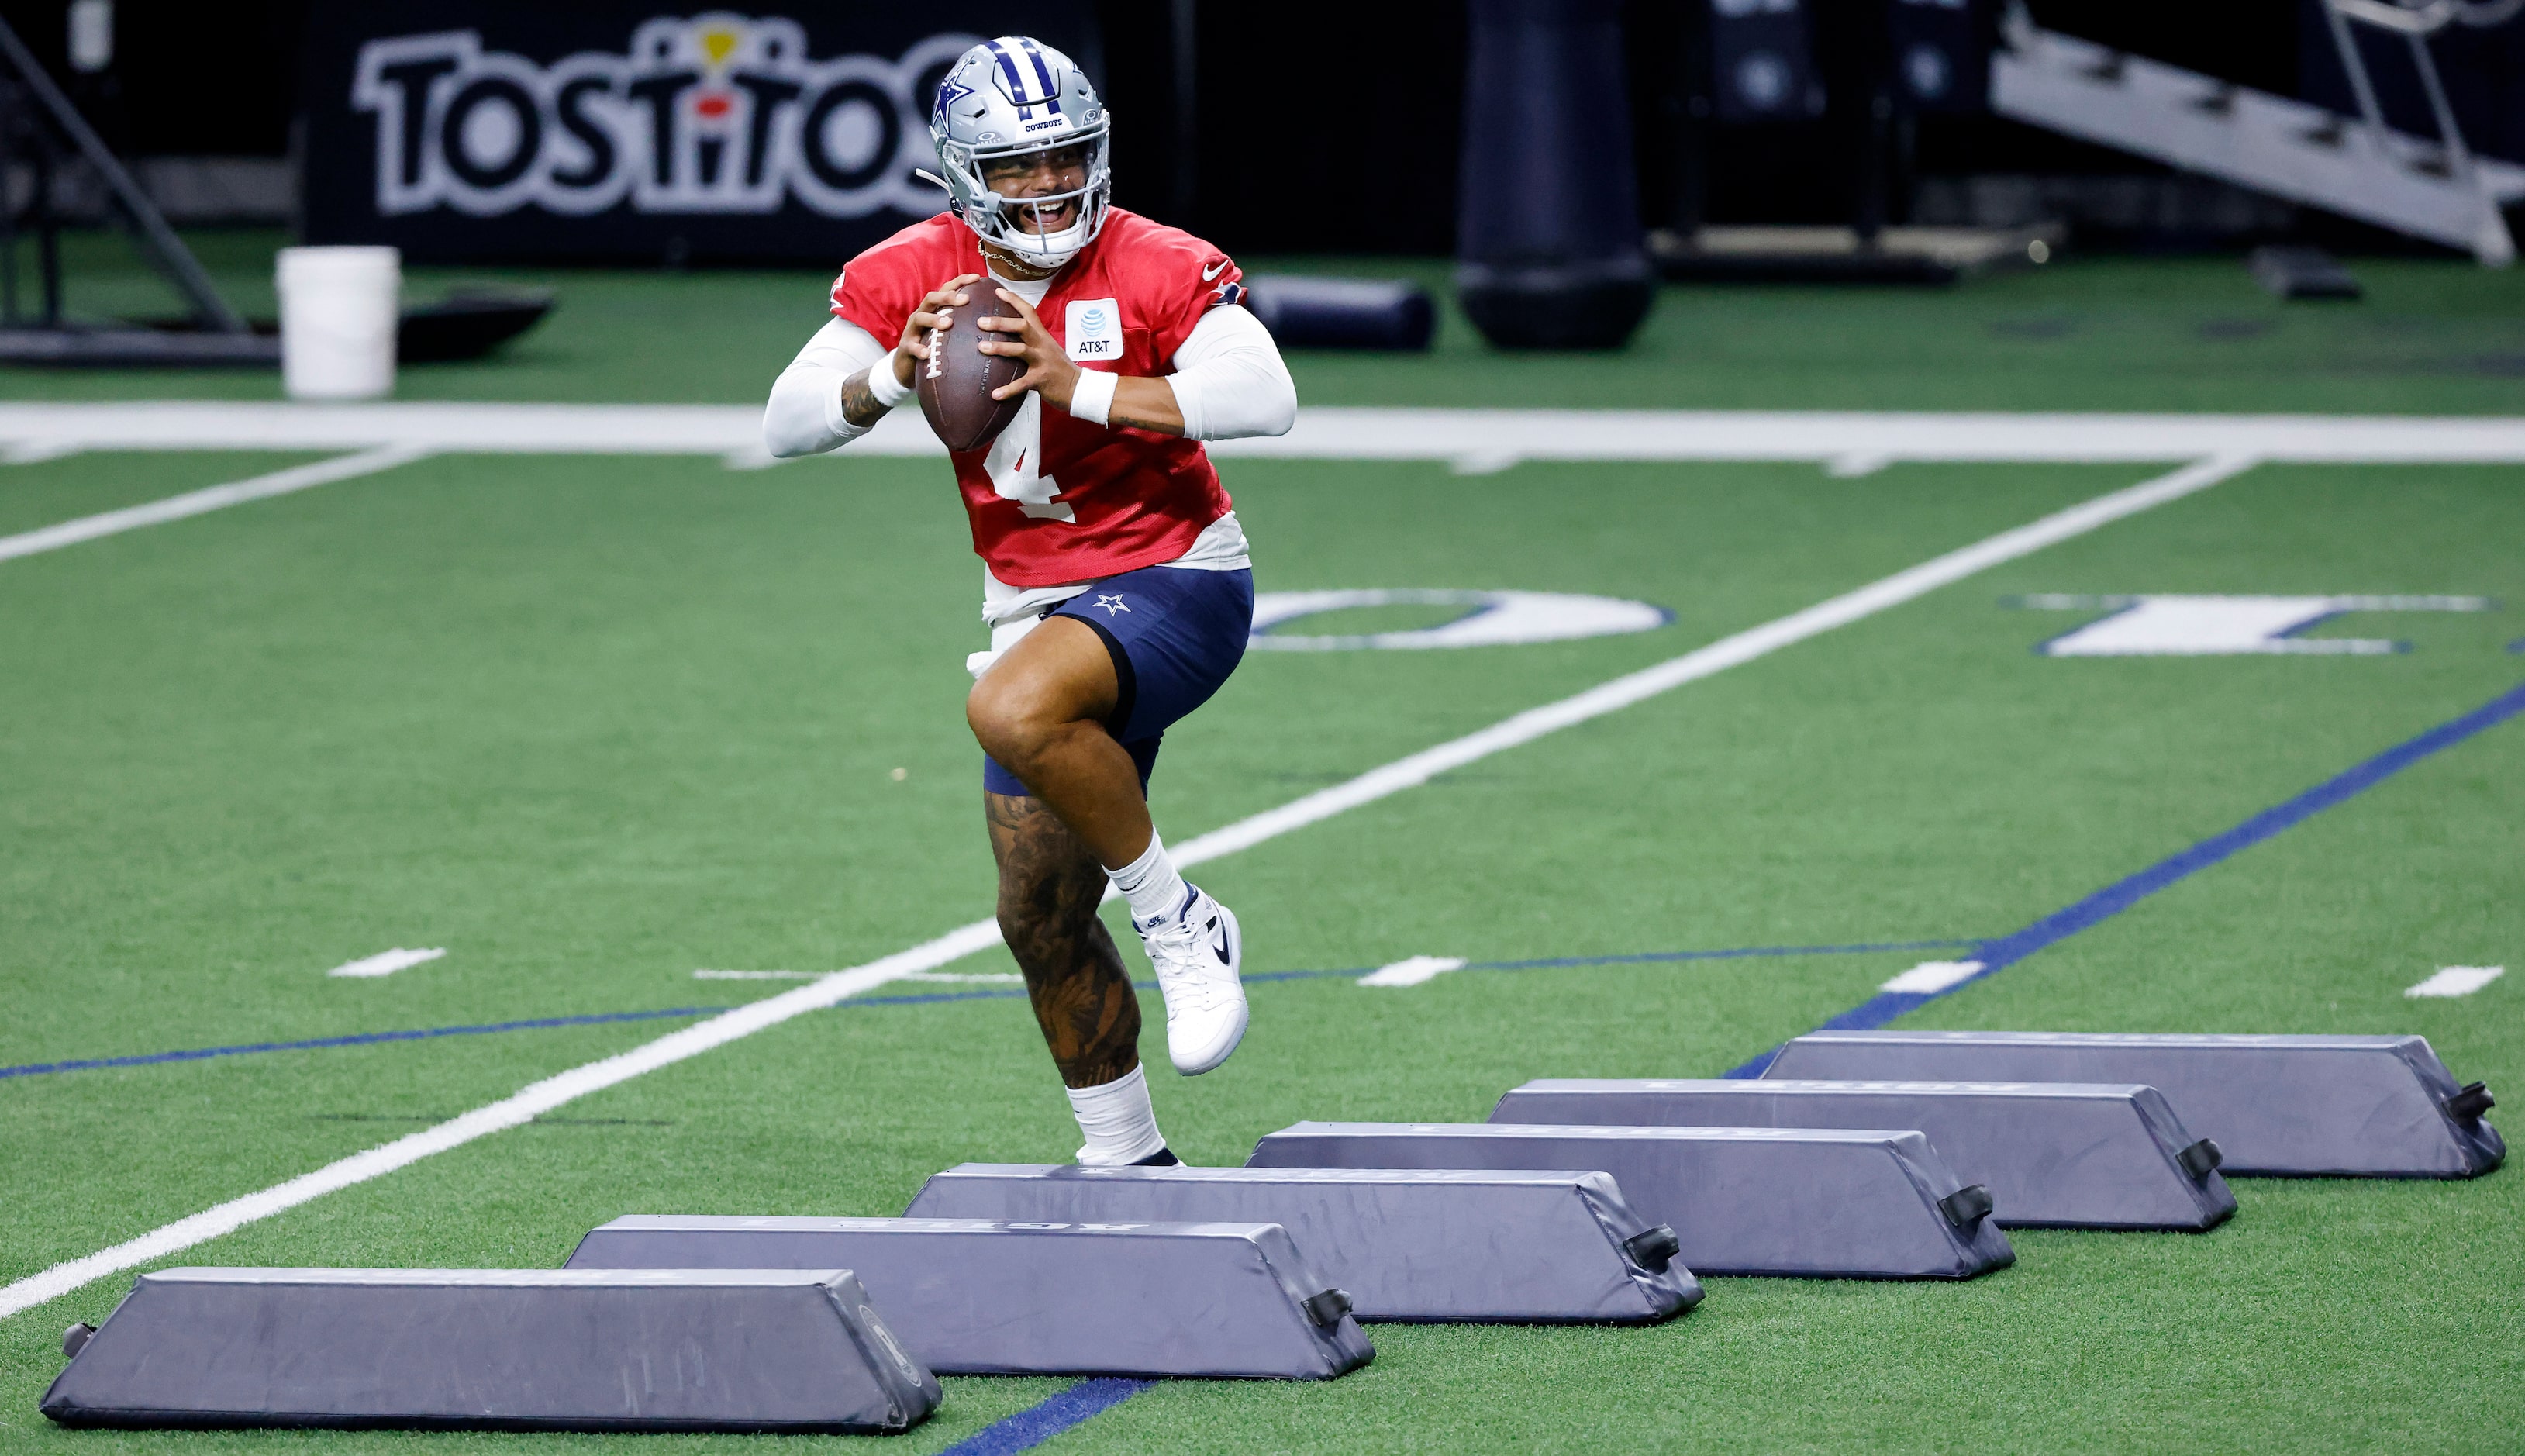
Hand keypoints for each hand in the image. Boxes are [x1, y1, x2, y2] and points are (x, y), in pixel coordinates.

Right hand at [896, 273, 982, 389]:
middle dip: (948, 297)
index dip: (960, 281)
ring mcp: (912, 330)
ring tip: (948, 324)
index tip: (977, 278)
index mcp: (933, 309)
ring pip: (920, 318)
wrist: (907, 367)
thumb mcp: (946, 333)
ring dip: (935, 319)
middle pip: (931, 298)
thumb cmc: (932, 346)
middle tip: (966, 300)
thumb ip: (962, 324)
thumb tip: (991, 321)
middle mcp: (921, 314)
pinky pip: (911, 346)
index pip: (945, 289)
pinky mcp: (905, 347)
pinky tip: (927, 353)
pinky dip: (919, 349)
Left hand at [978, 288, 1081, 407]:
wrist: (1079, 388)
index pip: (1029, 312)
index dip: (1014, 300)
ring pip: (1020, 350)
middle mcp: (1042, 345)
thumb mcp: (1048, 349)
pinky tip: (994, 395)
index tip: (998, 290)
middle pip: (1022, 326)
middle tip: (980, 321)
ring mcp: (1043, 361)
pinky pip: (1022, 384)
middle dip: (1001, 322)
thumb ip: (1031, 341)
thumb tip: (1008, 337)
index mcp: (1042, 336)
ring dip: (1000, 348)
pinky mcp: (1041, 380)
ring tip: (981, 347)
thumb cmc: (1059, 369)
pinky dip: (1008, 389)